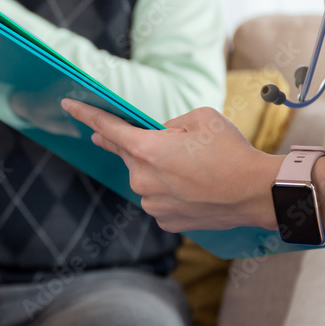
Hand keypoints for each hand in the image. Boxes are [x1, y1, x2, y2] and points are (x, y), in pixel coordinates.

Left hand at [62, 101, 282, 232]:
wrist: (256, 192)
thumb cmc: (231, 151)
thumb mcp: (201, 117)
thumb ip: (170, 124)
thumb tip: (158, 136)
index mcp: (146, 149)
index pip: (107, 128)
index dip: (85, 114)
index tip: (68, 105)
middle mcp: (142, 179)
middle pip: (127, 154)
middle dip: (134, 144)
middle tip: (144, 140)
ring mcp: (152, 203)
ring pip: (146, 179)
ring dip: (159, 170)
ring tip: (194, 169)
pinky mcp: (165, 221)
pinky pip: (159, 199)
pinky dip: (170, 191)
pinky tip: (194, 187)